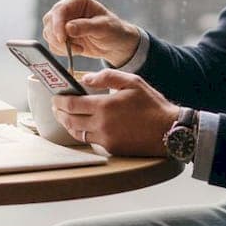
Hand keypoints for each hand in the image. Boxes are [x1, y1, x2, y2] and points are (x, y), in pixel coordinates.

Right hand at [41, 0, 139, 66]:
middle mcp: (67, 8)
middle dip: (58, 37)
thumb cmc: (113, 30)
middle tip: (73, 48)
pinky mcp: (61, 34)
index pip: (60, 9)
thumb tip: (68, 28)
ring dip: (60, 45)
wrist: (115, 44)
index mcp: (78, 0)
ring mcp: (62, 21)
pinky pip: (52, 43)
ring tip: (79, 49)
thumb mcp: (104, 28)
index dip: (58, 24)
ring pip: (48, 33)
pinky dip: (61, 50)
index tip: (62, 39)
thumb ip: (86, 27)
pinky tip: (77, 50)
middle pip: (50, 21)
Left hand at [52, 69, 179, 156]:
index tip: (56, 97)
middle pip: (70, 120)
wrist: (169, 131)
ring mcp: (106, 139)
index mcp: (104, 106)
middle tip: (56, 107)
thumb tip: (85, 79)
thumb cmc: (152, 105)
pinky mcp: (112, 149)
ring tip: (66, 117)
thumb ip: (107, 77)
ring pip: (78, 133)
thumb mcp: (132, 82)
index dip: (60, 101)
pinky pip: (92, 141)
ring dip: (69, 125)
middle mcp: (101, 125)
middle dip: (60, 113)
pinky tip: (84, 127)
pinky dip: (84, 133)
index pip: (72, 104)